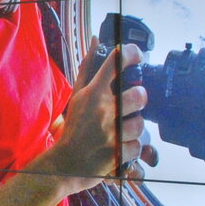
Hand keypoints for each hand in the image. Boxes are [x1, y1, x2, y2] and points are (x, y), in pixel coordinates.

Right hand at [43, 42, 146, 186]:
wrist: (63, 165)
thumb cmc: (72, 130)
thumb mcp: (76, 97)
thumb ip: (87, 68)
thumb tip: (95, 40)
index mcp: (92, 93)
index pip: (117, 62)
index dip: (133, 54)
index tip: (138, 57)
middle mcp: (102, 110)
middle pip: (139, 95)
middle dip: (139, 100)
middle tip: (131, 106)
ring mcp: (110, 132)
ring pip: (141, 124)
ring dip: (134, 129)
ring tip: (122, 131)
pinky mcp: (117, 153)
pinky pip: (137, 146)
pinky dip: (131, 149)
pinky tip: (119, 148)